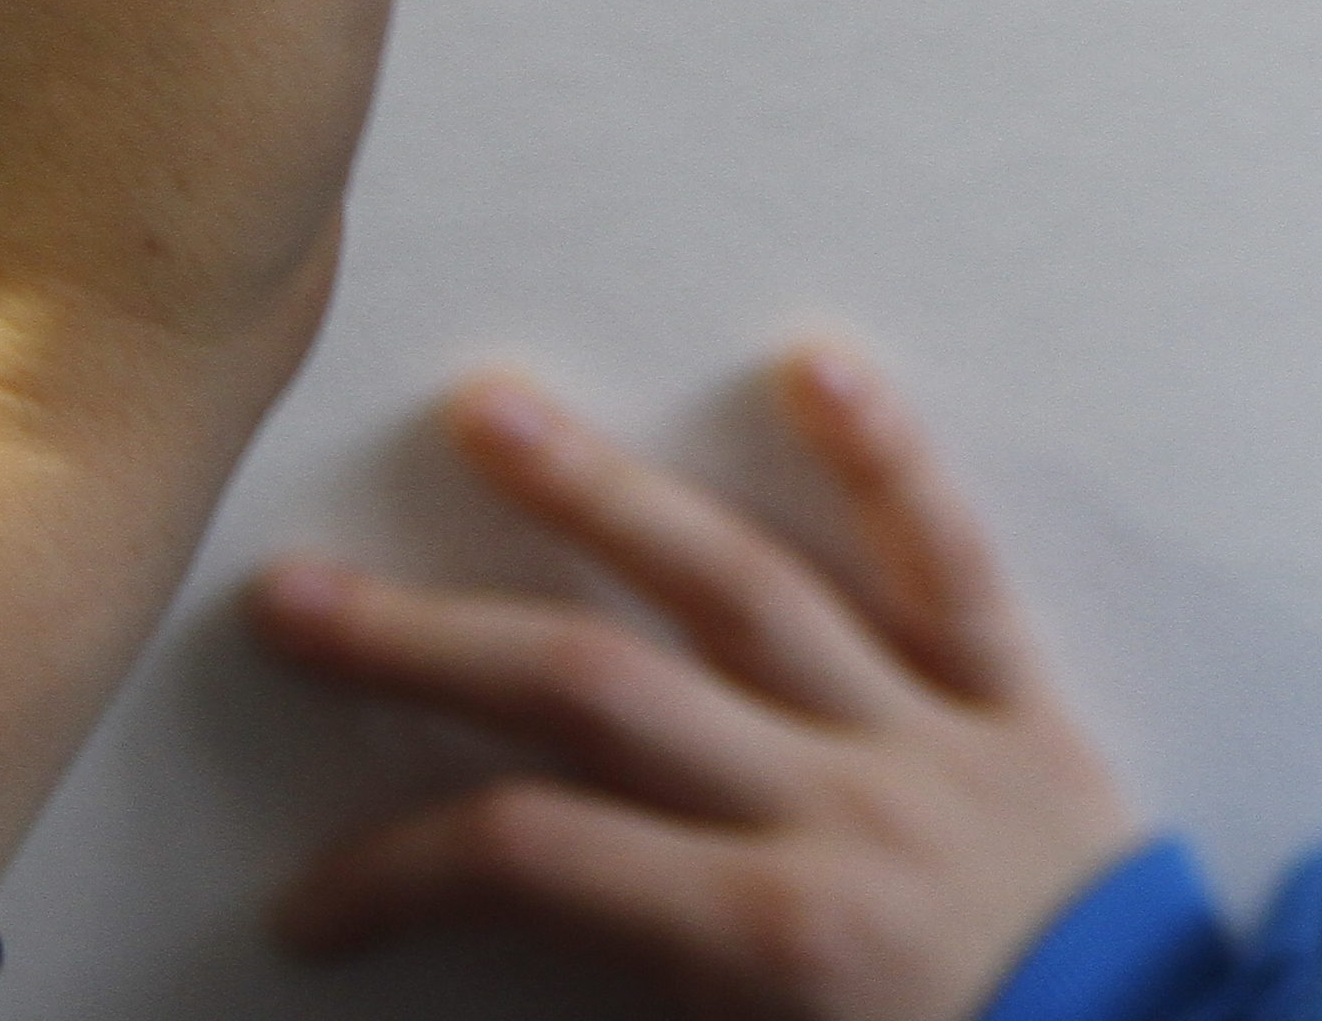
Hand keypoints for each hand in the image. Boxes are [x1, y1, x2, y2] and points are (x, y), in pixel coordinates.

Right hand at [248, 339, 1146, 1020]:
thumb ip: (641, 1010)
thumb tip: (497, 998)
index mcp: (766, 942)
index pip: (527, 859)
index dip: (394, 873)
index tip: (310, 906)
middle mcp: (835, 812)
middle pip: (596, 691)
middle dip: (429, 643)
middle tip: (291, 592)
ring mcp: (935, 742)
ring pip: (746, 589)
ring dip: (605, 499)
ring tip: (488, 411)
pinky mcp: (1030, 713)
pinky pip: (954, 569)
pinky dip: (888, 464)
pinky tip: (817, 365)